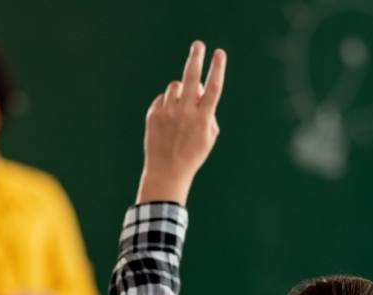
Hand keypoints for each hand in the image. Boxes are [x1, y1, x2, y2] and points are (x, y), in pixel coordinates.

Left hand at [137, 41, 226, 205]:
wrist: (167, 171)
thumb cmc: (192, 154)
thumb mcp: (208, 136)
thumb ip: (209, 111)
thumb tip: (201, 89)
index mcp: (202, 118)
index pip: (213, 87)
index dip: (217, 68)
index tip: (219, 53)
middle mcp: (185, 113)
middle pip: (192, 77)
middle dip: (196, 58)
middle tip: (198, 45)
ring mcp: (168, 112)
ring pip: (175, 86)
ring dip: (180, 91)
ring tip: (180, 109)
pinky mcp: (153, 114)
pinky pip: (163, 98)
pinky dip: (167, 104)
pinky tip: (168, 121)